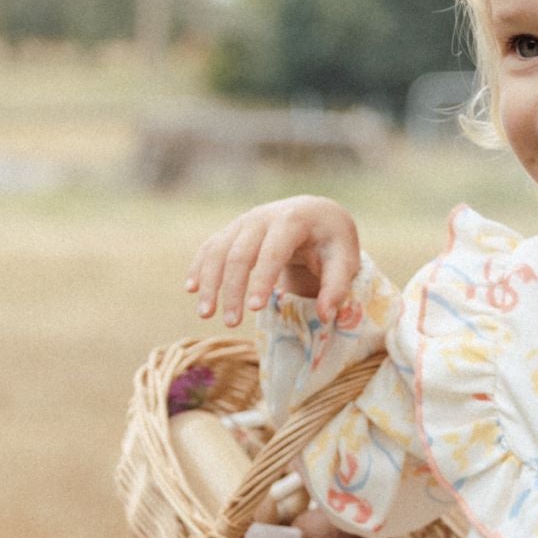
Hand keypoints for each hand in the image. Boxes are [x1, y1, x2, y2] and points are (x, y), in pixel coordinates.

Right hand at [185, 196, 361, 328]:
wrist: (317, 214)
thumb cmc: (332, 241)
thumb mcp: (345, 260)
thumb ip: (337, 287)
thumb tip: (326, 317)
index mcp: (293, 219)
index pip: (273, 251)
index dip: (262, 279)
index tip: (256, 308)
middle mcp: (263, 216)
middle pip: (239, 253)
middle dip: (231, 288)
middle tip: (230, 322)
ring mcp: (244, 221)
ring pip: (218, 249)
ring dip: (209, 281)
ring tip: (206, 314)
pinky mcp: (233, 230)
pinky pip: (211, 247)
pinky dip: (199, 267)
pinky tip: (191, 289)